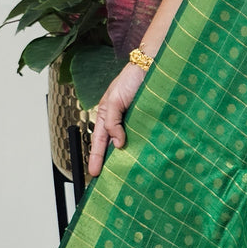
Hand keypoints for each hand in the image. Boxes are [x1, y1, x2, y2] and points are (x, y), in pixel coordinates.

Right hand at [88, 60, 147, 175]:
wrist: (153, 67)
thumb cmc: (130, 79)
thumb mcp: (114, 101)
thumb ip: (112, 123)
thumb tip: (116, 144)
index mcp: (106, 116)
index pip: (98, 142)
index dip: (96, 158)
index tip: (94, 174)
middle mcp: (120, 121)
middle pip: (111, 147)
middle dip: (109, 163)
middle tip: (108, 180)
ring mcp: (134, 122)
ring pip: (128, 144)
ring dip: (127, 158)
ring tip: (125, 175)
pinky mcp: (148, 121)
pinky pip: (143, 138)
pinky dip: (142, 148)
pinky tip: (143, 159)